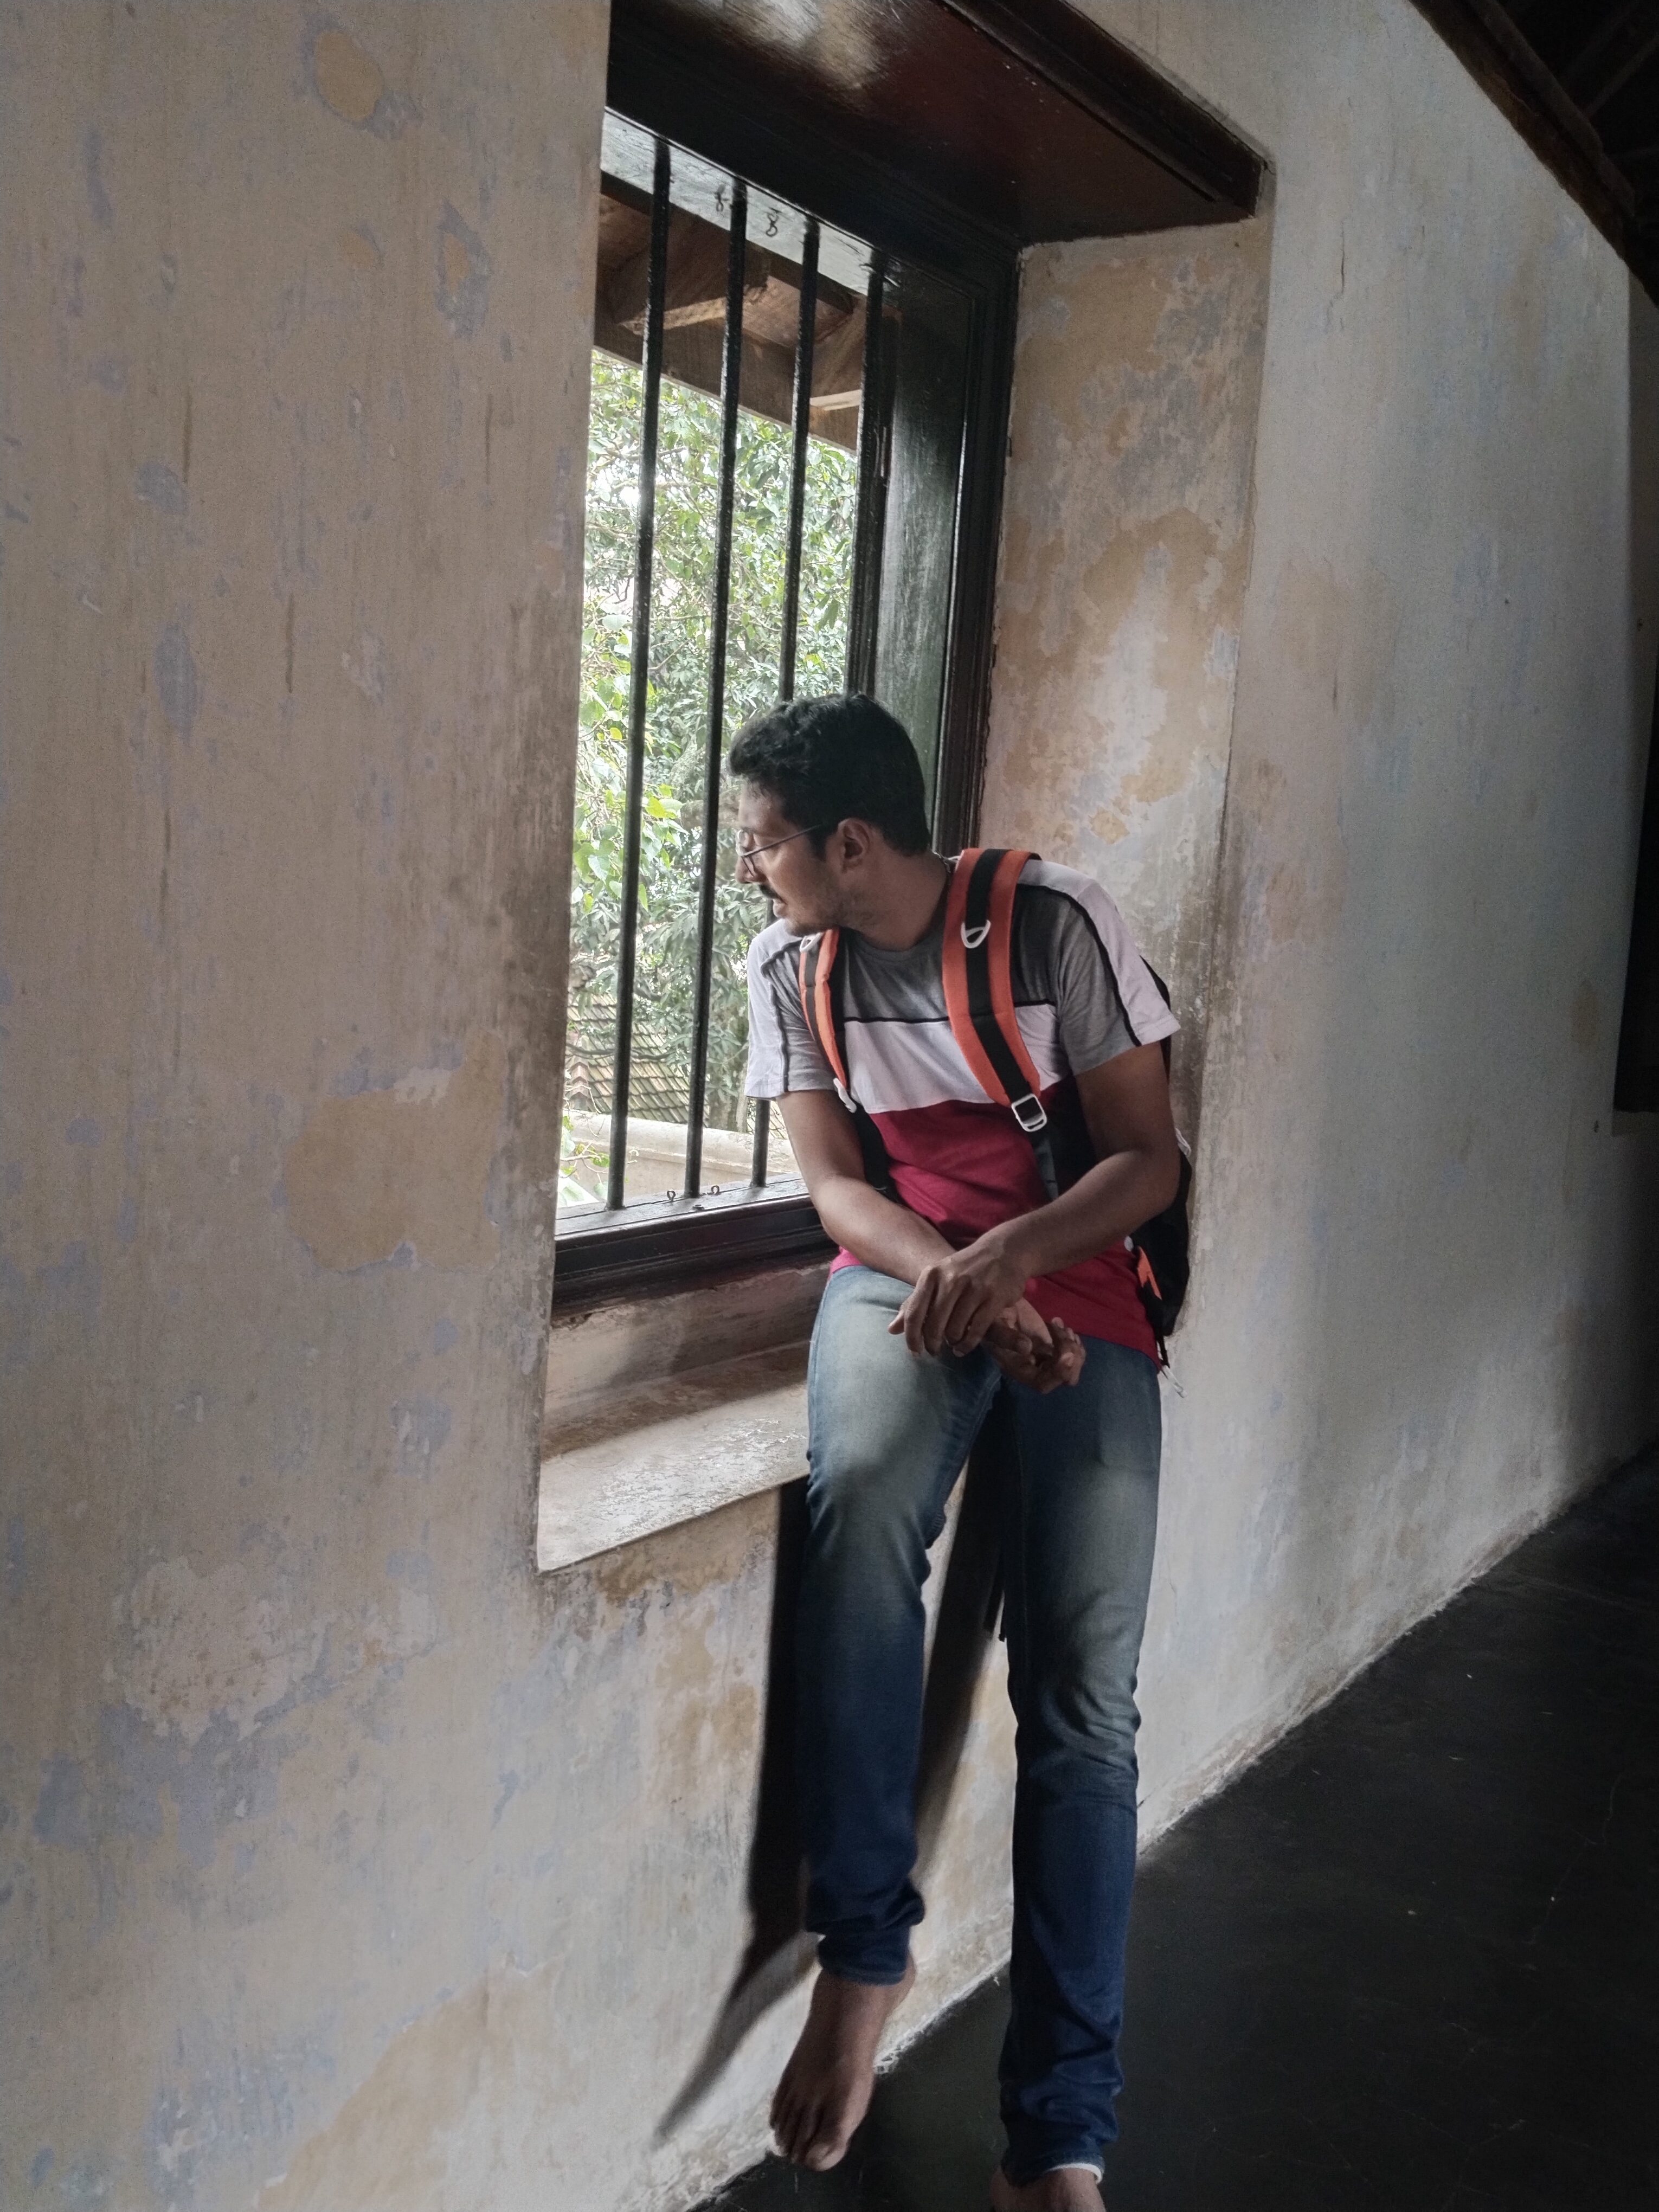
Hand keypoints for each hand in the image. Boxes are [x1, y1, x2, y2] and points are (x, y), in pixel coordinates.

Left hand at [886, 1227, 1031, 1358]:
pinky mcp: (993, 1298)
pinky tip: (964, 1347)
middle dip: (932, 1344)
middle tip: (934, 1351)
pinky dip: (967, 1344)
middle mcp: (951, 1280)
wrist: (1004, 1250)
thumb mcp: (937, 1278)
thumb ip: (915, 1303)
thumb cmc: (965, 1268)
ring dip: (952, 1343)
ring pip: (955, 1329)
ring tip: (952, 1344)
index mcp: (932, 1274)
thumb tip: (892, 1330)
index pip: (913, 1312)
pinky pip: (976, 1330)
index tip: (915, 1351)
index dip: (911, 1337)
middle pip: (933, 1325)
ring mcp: (974, 1288)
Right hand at [985, 1300, 1085, 1391]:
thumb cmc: (991, 1318)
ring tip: (1059, 1326)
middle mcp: (1035, 1369)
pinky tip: (1063, 1326)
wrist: (999, 1307)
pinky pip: (1075, 1354)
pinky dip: (1075, 1341)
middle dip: (1071, 1357)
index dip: (1058, 1373)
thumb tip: (1027, 1348)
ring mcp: (1047, 1359)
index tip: (1066, 1353)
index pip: (1042, 1384)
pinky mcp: (1054, 1349)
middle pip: (1065, 1379)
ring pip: (1074, 1366)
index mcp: (1018, 1369)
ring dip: (1074, 1347)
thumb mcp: (993, 1325)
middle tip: (1064, 1332)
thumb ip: (1005, 1338)